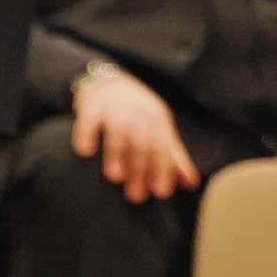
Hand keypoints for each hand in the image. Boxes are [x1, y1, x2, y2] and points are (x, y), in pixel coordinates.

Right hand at [72, 71, 199, 203]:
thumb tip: (191, 183)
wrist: (105, 81)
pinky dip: (87, 134)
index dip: (163, 169)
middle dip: (140, 169)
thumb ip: (173, 157)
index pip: (163, 145)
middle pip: (142, 142)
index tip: (161, 193)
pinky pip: (89, 120)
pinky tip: (85, 151)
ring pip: (118, 132)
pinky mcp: (91, 106)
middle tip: (136, 196)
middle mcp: (137, 112)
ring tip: (114, 177)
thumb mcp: (158, 130)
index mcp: (157, 119)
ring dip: (116, 154)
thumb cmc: (134, 112)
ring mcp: (113, 109)